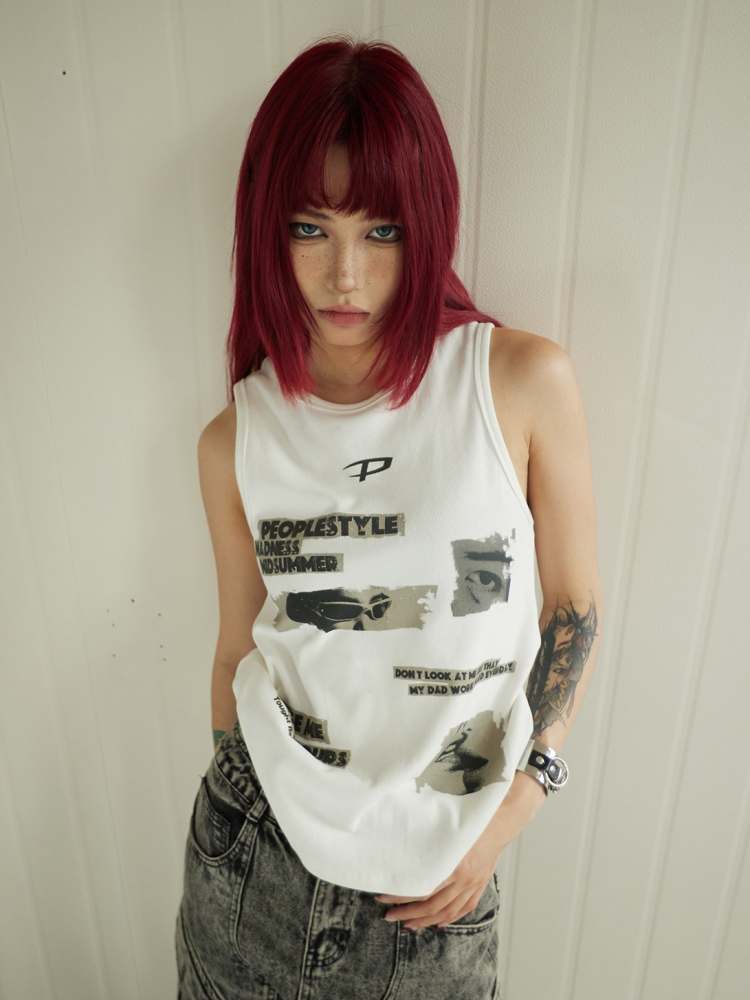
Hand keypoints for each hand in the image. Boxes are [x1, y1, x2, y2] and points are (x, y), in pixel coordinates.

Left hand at [373, 821, 500, 929]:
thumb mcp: (446, 828)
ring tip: (408, 924)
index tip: (382, 896)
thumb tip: (401, 851)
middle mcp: (464, 879)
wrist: (500, 821)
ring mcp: (473, 884)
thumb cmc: (471, 819)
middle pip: (432, 905)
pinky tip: (438, 923)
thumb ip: (427, 843)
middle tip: (388, 915)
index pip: (422, 889)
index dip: (401, 896)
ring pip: (447, 912)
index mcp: (454, 864)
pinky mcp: (480, 885)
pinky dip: (451, 918)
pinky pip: (464, 908)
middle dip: (408, 913)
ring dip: (425, 921)